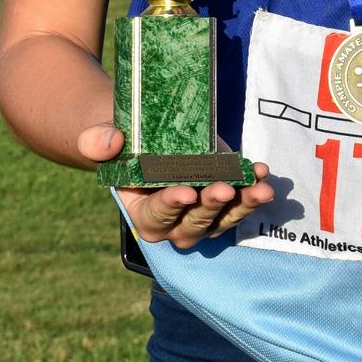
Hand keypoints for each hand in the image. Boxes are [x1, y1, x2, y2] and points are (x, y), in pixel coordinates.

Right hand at [76, 124, 274, 251]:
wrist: (144, 137)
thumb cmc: (122, 142)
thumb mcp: (101, 137)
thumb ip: (97, 142)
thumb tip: (107, 142)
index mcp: (142, 214)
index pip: (157, 216)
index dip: (170, 206)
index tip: (186, 193)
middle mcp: (174, 224)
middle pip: (195, 223)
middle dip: (211, 206)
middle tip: (224, 189)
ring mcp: (202, 217)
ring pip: (224, 219)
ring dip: (244, 205)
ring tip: (261, 188)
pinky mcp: (223, 203)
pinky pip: (240, 203)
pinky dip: (254, 189)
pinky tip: (263, 172)